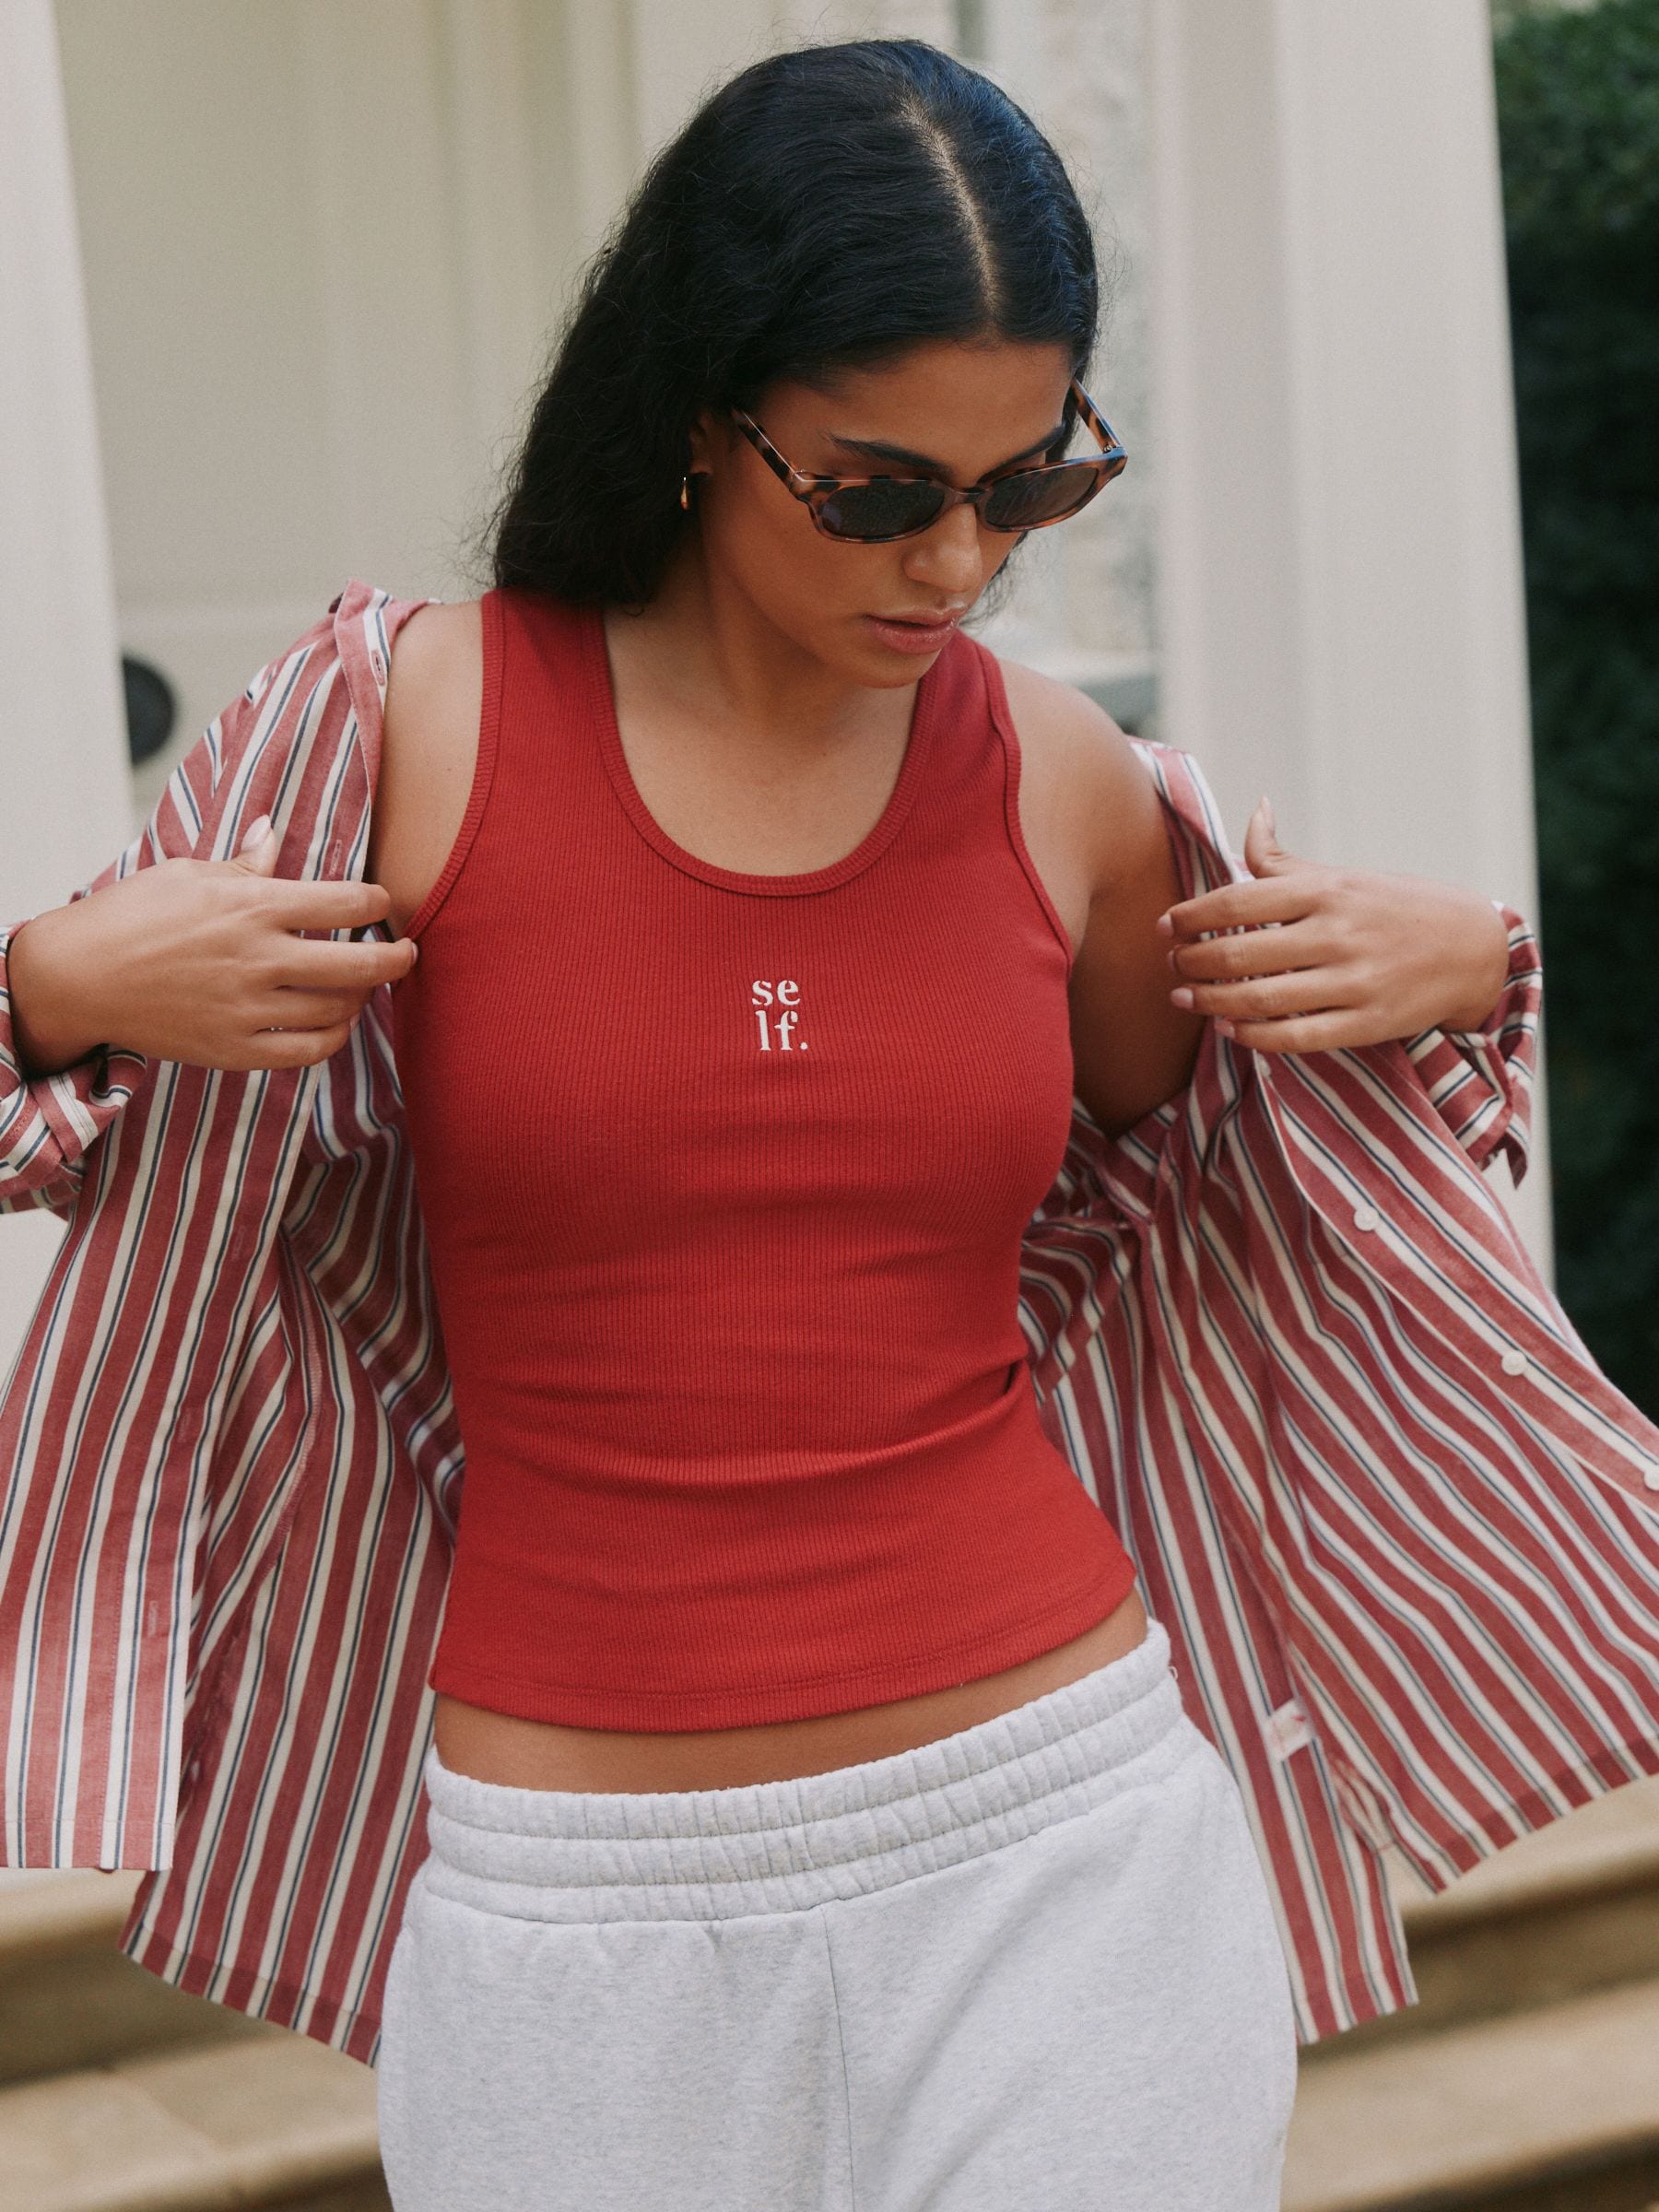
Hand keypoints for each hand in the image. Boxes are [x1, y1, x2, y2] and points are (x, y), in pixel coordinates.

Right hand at [13, 818, 418, 1075]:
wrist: (79, 977)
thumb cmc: (131, 916)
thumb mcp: (188, 874)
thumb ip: (245, 864)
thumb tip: (273, 830)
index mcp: (253, 906)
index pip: (346, 901)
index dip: (377, 902)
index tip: (382, 902)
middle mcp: (259, 959)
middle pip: (360, 964)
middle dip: (396, 958)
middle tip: (407, 952)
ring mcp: (249, 1008)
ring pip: (338, 1010)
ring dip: (362, 998)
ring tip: (364, 987)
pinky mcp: (235, 1049)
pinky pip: (307, 1051)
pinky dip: (332, 1038)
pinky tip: (334, 1023)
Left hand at [1156, 799, 1511, 1053]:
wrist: (1472, 948)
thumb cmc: (1394, 908)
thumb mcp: (1343, 876)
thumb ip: (1285, 859)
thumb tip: (1256, 810)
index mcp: (1326, 890)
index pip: (1238, 901)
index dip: (1191, 916)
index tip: (1166, 927)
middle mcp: (1337, 933)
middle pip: (1240, 953)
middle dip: (1192, 962)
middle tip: (1170, 966)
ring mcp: (1353, 981)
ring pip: (1259, 998)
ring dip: (1209, 1001)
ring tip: (1184, 998)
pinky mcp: (1365, 1023)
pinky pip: (1294, 1036)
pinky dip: (1252, 1035)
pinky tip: (1228, 1028)